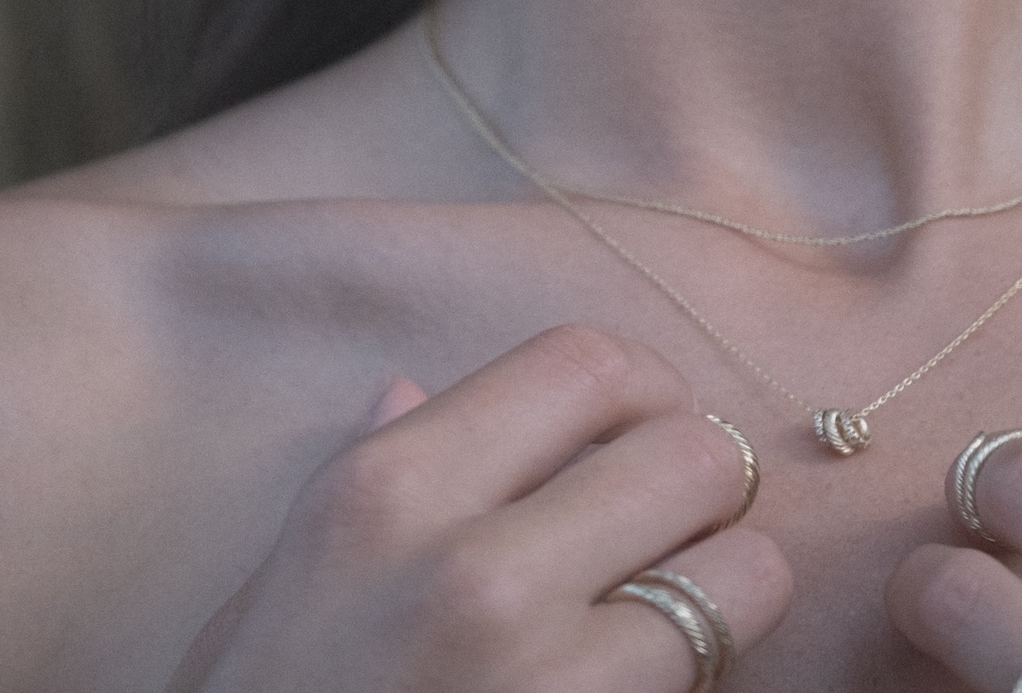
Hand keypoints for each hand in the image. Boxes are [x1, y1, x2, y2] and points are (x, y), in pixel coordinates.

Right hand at [166, 325, 790, 692]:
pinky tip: (660, 680)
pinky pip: (715, 673)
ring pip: (744, 569)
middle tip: (683, 519)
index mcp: (388, 489)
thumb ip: (356, 476)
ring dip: (735, 584)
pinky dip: (714, 668)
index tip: (646, 426)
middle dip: (711, 478)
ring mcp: (539, 675)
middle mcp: (468, 568)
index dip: (648, 385)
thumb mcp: (277, 591)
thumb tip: (403, 388)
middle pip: (689, 451)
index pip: (585, 360)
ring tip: (687, 603)